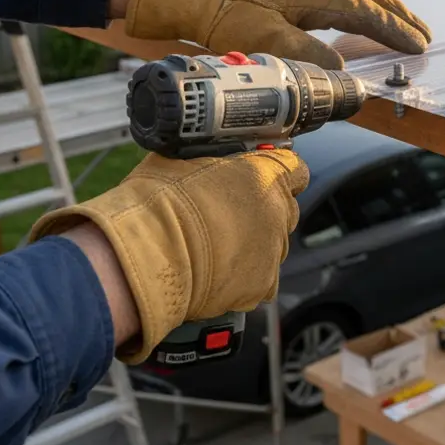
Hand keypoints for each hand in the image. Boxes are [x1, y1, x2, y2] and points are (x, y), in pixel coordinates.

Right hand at [30, 149, 308, 363]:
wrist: (149, 254)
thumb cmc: (158, 202)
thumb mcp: (182, 161)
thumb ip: (210, 161)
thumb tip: (205, 159)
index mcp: (264, 175)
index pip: (295, 169)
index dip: (279, 173)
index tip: (265, 177)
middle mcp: (277, 211)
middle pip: (285, 209)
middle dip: (264, 211)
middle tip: (231, 216)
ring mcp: (272, 250)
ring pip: (274, 246)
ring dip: (255, 244)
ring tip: (219, 248)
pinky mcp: (262, 285)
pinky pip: (262, 280)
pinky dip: (245, 279)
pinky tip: (219, 274)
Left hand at [120, 0, 430, 68]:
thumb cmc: (229, 16)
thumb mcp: (269, 42)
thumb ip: (308, 56)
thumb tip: (341, 70)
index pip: (366, 12)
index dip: (394, 31)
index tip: (419, 45)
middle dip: (399, 14)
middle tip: (424, 34)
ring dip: (384, 7)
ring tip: (404, 26)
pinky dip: (363, 5)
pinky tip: (364, 20)